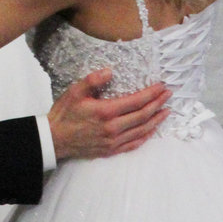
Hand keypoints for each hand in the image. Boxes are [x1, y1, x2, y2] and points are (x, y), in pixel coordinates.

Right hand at [48, 70, 168, 160]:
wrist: (54, 139)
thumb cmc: (64, 114)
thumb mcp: (74, 91)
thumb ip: (93, 80)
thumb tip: (110, 71)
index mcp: (106, 111)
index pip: (136, 101)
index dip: (151, 93)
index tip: (161, 86)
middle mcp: (113, 128)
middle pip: (143, 115)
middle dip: (158, 104)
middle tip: (168, 95)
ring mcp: (113, 141)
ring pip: (142, 130)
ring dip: (156, 120)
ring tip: (166, 111)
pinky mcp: (111, 150)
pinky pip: (134, 144)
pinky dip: (146, 136)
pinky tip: (151, 130)